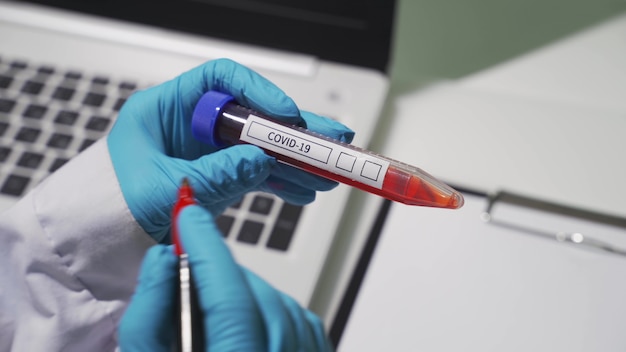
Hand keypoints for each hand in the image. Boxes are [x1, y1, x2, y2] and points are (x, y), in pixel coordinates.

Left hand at [108, 59, 353, 241]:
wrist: (105, 238)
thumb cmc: (115, 205)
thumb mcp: (165, 188)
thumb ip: (216, 174)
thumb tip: (262, 160)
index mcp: (168, 109)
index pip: (221, 80)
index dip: (258, 92)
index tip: (285, 115)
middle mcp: (193, 124)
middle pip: (253, 116)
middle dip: (294, 131)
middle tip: (331, 140)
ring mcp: (209, 151)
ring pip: (262, 147)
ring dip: (296, 160)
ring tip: (328, 173)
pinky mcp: (219, 176)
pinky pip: (256, 173)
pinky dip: (281, 183)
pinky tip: (304, 190)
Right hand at [119, 205, 333, 350]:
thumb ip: (151, 320)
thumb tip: (165, 261)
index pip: (230, 298)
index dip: (207, 248)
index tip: (188, 214)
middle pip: (255, 298)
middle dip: (218, 272)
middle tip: (185, 268)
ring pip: (279, 303)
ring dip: (242, 291)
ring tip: (209, 317)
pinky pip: (299, 320)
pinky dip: (270, 308)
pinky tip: (244, 322)